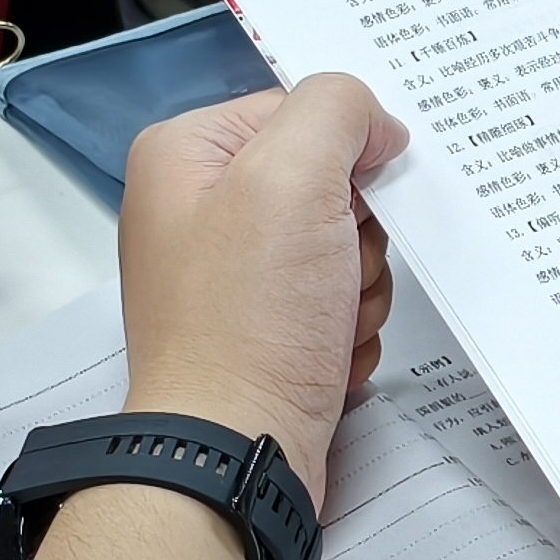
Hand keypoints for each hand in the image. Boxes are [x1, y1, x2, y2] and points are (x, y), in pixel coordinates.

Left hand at [116, 75, 401, 490]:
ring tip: (324, 323)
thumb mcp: (291, 179)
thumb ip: (337, 112)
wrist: (234, 449)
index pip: (299, 110)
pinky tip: (323, 353)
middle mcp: (200, 210)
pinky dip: (347, 330)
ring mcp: (233, 274)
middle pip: (330, 184)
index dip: (345, 150)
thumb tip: (375, 124)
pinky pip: (339, 302)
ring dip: (357, 288)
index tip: (349, 197)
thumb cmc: (248, 323)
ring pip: (345, 247)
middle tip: (327, 271)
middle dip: (355, 234)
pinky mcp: (264, 328)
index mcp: (185, 156)